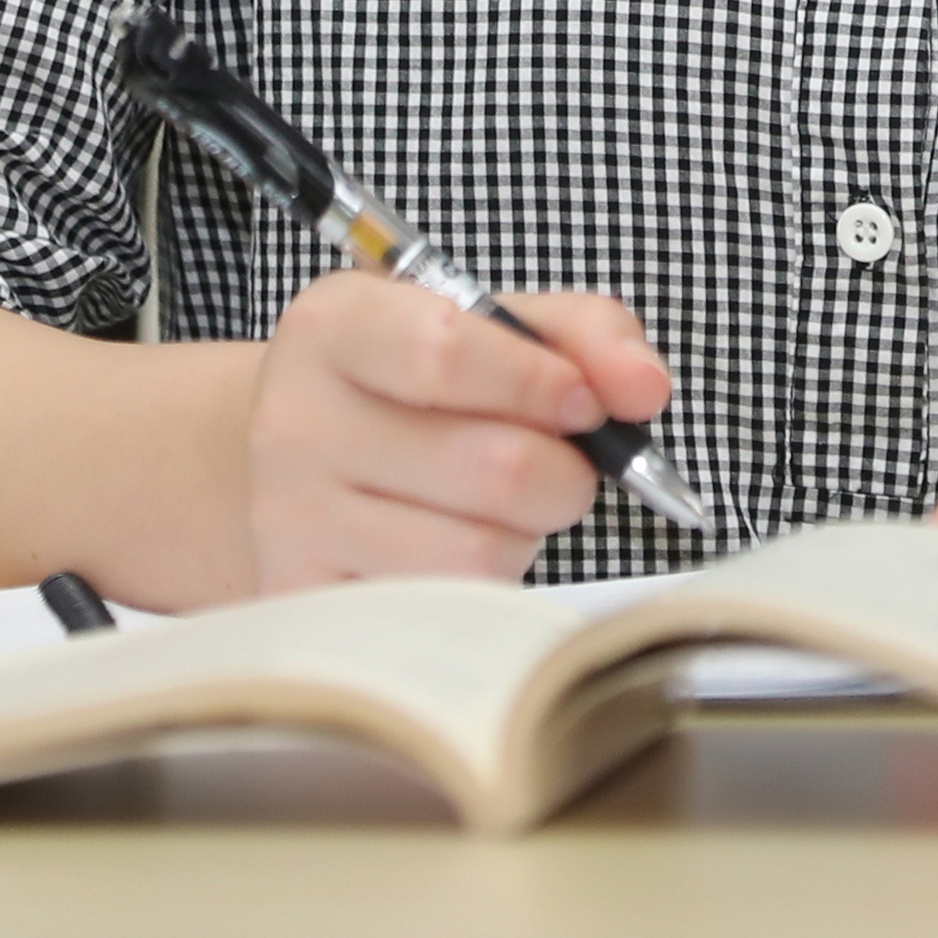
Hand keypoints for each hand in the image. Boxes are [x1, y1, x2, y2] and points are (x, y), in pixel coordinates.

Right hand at [235, 274, 671, 595]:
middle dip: (563, 471)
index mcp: (334, 326)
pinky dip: (486, 582)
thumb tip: (645, 389)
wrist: (301, 461)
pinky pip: (447, 611)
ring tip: (503, 507)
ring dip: (527, 532)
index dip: (542, 383)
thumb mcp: (488, 327)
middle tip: (560, 462)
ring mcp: (291, 521)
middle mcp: (295, 421)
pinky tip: (463, 545)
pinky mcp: (308, 602)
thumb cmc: (416, 388)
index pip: (448, 351)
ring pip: (477, 551)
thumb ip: (583, 334)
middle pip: (493, 466)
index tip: (582, 403)